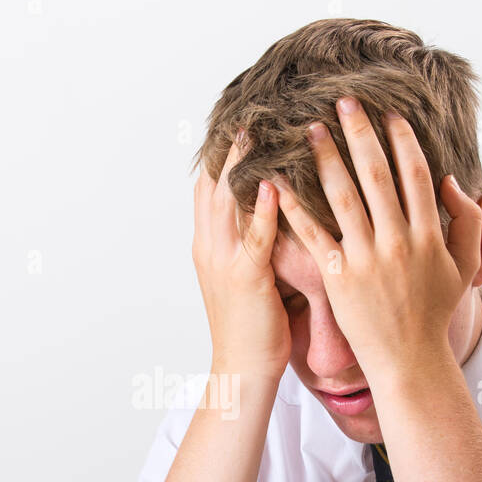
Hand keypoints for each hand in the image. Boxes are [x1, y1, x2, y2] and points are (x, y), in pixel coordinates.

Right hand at [191, 131, 287, 379]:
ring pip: (226, 202)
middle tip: (245, 111)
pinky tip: (272, 182)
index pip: (209, 189)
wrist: (243, 371)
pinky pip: (252, 236)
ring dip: (240, 165)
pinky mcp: (244, 278)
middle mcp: (209, 248)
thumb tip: (270, 211)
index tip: (237, 122)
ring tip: (256, 131)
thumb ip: (252, 242)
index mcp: (209, 247)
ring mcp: (223, 262)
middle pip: (212, 185)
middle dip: (226, 148)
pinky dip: (260, 208)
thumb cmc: (254, 329)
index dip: (220, 154)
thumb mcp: (247, 277)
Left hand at [271, 98, 481, 383]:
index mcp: (428, 234)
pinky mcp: (338, 277)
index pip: (415, 174)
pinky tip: (279, 183)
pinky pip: (313, 235)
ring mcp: (366, 258)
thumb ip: (466, 220)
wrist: (409, 360)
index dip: (401, 139)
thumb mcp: (464, 267)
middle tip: (344, 100)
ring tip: (309, 129)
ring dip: (326, 158)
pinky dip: (295, 207)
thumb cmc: (433, 314)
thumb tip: (450, 180)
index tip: (388, 113)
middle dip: (360, 133)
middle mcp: (398, 240)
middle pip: (377, 174)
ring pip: (343, 196)